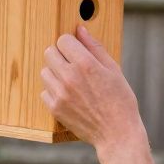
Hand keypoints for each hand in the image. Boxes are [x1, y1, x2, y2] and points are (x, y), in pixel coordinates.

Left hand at [41, 26, 144, 153]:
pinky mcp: (55, 108)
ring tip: (71, 81)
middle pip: (49, 52)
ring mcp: (60, 94)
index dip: (70, 43)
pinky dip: (53, 91)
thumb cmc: (120, 101)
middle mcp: (70, 77)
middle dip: (60, 55)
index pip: (63, 40)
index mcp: (86, 64)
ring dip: (55, 73)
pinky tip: (68, 96)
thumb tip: (79, 29)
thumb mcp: (113, 70)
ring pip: (44, 71)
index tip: (76, 50)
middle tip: (72, 64)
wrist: (117, 133)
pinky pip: (44, 91)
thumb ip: (94, 47)